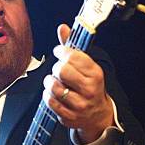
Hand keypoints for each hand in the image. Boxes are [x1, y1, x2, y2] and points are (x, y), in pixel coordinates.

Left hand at [43, 23, 114, 142]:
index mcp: (95, 74)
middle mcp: (89, 89)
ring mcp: (79, 105)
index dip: (61, 51)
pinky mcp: (69, 116)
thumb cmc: (90, 87)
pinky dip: (47, 95)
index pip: (73, 57)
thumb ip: (73, 47)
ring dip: (50, 82)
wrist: (97, 115)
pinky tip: (52, 93)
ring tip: (54, 82)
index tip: (58, 52)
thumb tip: (62, 28)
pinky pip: (50, 102)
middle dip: (56, 68)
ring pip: (54, 87)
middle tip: (58, 70)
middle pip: (62, 71)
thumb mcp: (87, 67)